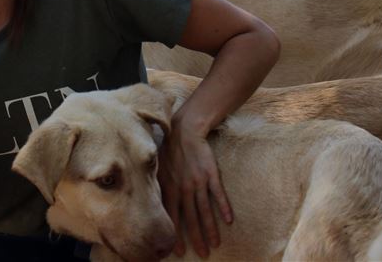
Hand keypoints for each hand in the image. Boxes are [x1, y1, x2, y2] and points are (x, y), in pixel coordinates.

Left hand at [158, 122, 232, 257]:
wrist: (185, 131)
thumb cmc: (169, 151)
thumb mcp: (158, 170)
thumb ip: (158, 188)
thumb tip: (152, 204)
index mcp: (169, 188)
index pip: (173, 216)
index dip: (176, 234)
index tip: (179, 250)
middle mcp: (184, 188)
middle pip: (191, 217)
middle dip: (196, 237)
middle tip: (203, 254)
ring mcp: (198, 182)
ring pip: (205, 209)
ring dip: (211, 228)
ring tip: (215, 244)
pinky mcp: (211, 174)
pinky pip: (218, 193)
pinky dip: (224, 207)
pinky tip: (229, 220)